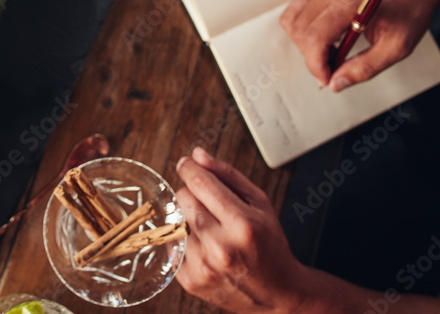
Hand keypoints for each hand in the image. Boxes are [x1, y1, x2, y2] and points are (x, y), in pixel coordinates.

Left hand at [175, 148, 308, 312]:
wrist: (277, 292)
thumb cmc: (269, 245)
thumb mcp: (259, 203)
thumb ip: (227, 175)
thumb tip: (197, 155)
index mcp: (243, 224)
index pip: (201, 184)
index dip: (190, 169)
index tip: (186, 164)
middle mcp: (221, 246)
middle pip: (183, 200)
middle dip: (191, 194)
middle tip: (206, 202)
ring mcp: (204, 266)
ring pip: (174, 220)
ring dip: (185, 217)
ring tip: (208, 226)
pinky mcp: (190, 280)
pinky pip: (170, 244)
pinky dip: (181, 238)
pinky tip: (201, 243)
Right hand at [279, 0, 439, 91]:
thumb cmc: (409, 7)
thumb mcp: (397, 46)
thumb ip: (365, 68)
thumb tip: (337, 82)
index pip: (314, 37)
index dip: (315, 64)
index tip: (325, 77)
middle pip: (300, 32)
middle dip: (312, 56)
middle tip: (332, 64)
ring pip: (291, 21)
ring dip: (305, 42)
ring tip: (329, 47)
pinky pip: (294, 10)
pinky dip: (303, 27)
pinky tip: (325, 32)